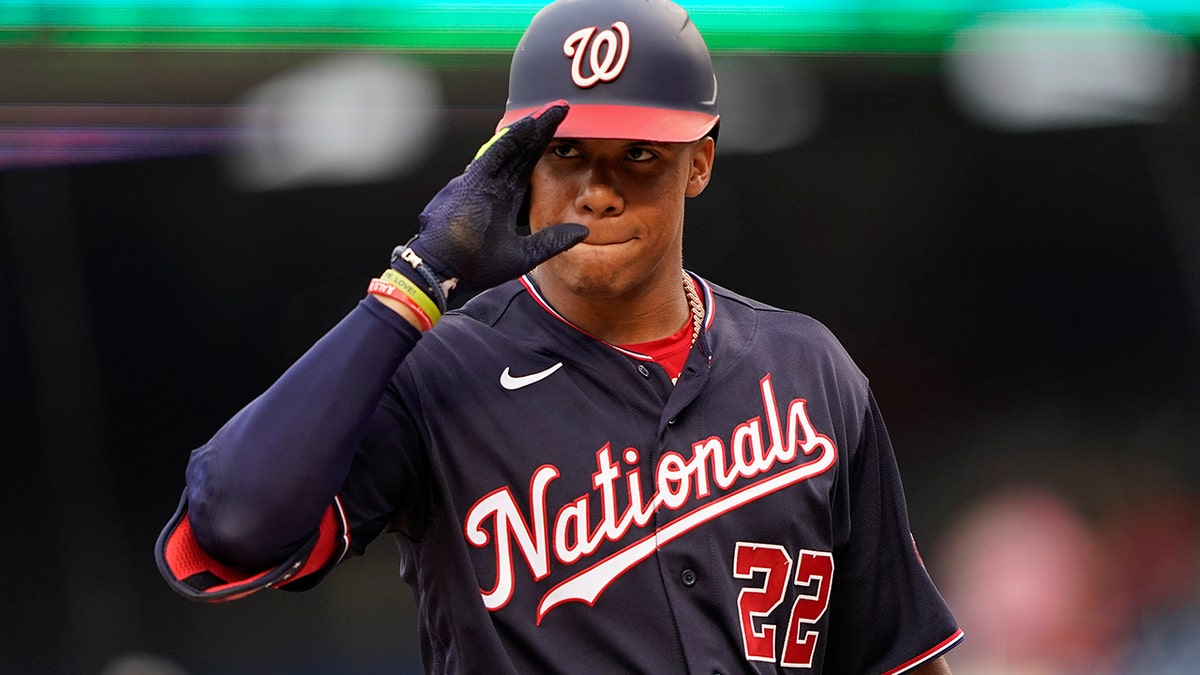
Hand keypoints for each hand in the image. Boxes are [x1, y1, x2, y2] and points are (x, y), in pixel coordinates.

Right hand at [393, 102, 587, 304]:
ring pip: (510, 149)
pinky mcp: (472, 183)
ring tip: (552, 112)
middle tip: (560, 110)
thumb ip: (551, 242)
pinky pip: (494, 156)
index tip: (562, 133)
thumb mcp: (523, 255)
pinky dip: (511, 140)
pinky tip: (528, 125)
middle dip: (540, 131)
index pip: (526, 167)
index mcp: (503, 200)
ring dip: (531, 130)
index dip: (543, 149)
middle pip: (521, 153)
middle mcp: (493, 187)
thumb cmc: (473, 266)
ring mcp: (481, 182)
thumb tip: (583, 232)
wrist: (445, 273)